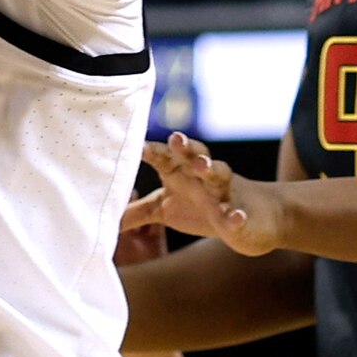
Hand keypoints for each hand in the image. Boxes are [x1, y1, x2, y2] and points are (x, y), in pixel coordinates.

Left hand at [142, 132, 288, 257]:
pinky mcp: (239, 217)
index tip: (139, 146)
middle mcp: (203, 177)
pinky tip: (235, 217)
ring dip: (211, 168)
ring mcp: (224, 194)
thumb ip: (136, 211)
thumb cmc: (201, 207)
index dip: (154, 150)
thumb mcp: (165, 209)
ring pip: (219, 176)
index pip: (166, 157)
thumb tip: (103, 217)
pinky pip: (238, 215)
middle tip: (175, 139)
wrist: (254, 217)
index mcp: (181, 173)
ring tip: (202, 165)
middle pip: (195, 156)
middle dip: (185, 147)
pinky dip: (236, 216)